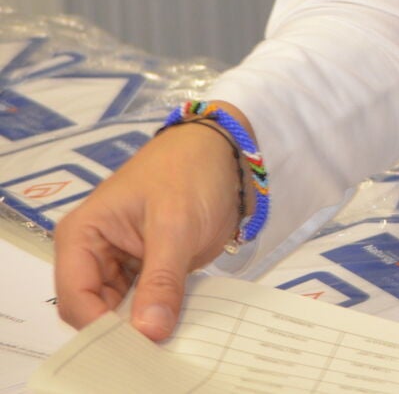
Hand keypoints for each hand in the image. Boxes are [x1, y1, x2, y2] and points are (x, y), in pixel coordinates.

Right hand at [52, 114, 248, 340]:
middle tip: (159, 347)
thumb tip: (148, 333)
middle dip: (124, 330)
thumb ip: (161, 280)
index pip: (75, 299)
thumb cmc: (189, 172)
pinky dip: (161, 312)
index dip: (101, 327)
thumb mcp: (175, 226)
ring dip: (145, 324)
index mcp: (81, 236)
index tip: (138, 345)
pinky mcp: (149, 268)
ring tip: (172, 338)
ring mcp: (121, 263)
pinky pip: (147, 301)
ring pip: (122, 311)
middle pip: (95, 311)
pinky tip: (180, 323)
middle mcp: (93, 254)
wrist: (223, 150)